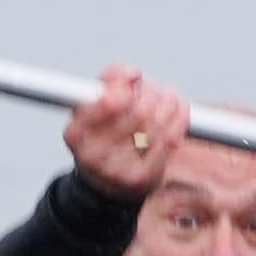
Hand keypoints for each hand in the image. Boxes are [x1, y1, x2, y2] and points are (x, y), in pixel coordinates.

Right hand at [65, 66, 188, 196]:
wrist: (110, 181)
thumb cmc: (103, 134)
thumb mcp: (95, 104)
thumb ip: (109, 80)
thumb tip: (132, 74)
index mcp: (76, 134)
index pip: (109, 102)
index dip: (127, 86)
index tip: (132, 81)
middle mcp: (93, 156)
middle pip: (139, 112)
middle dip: (151, 92)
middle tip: (151, 87)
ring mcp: (119, 171)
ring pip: (157, 124)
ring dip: (168, 101)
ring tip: (167, 95)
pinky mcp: (143, 178)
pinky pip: (170, 140)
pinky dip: (179, 117)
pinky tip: (178, 108)